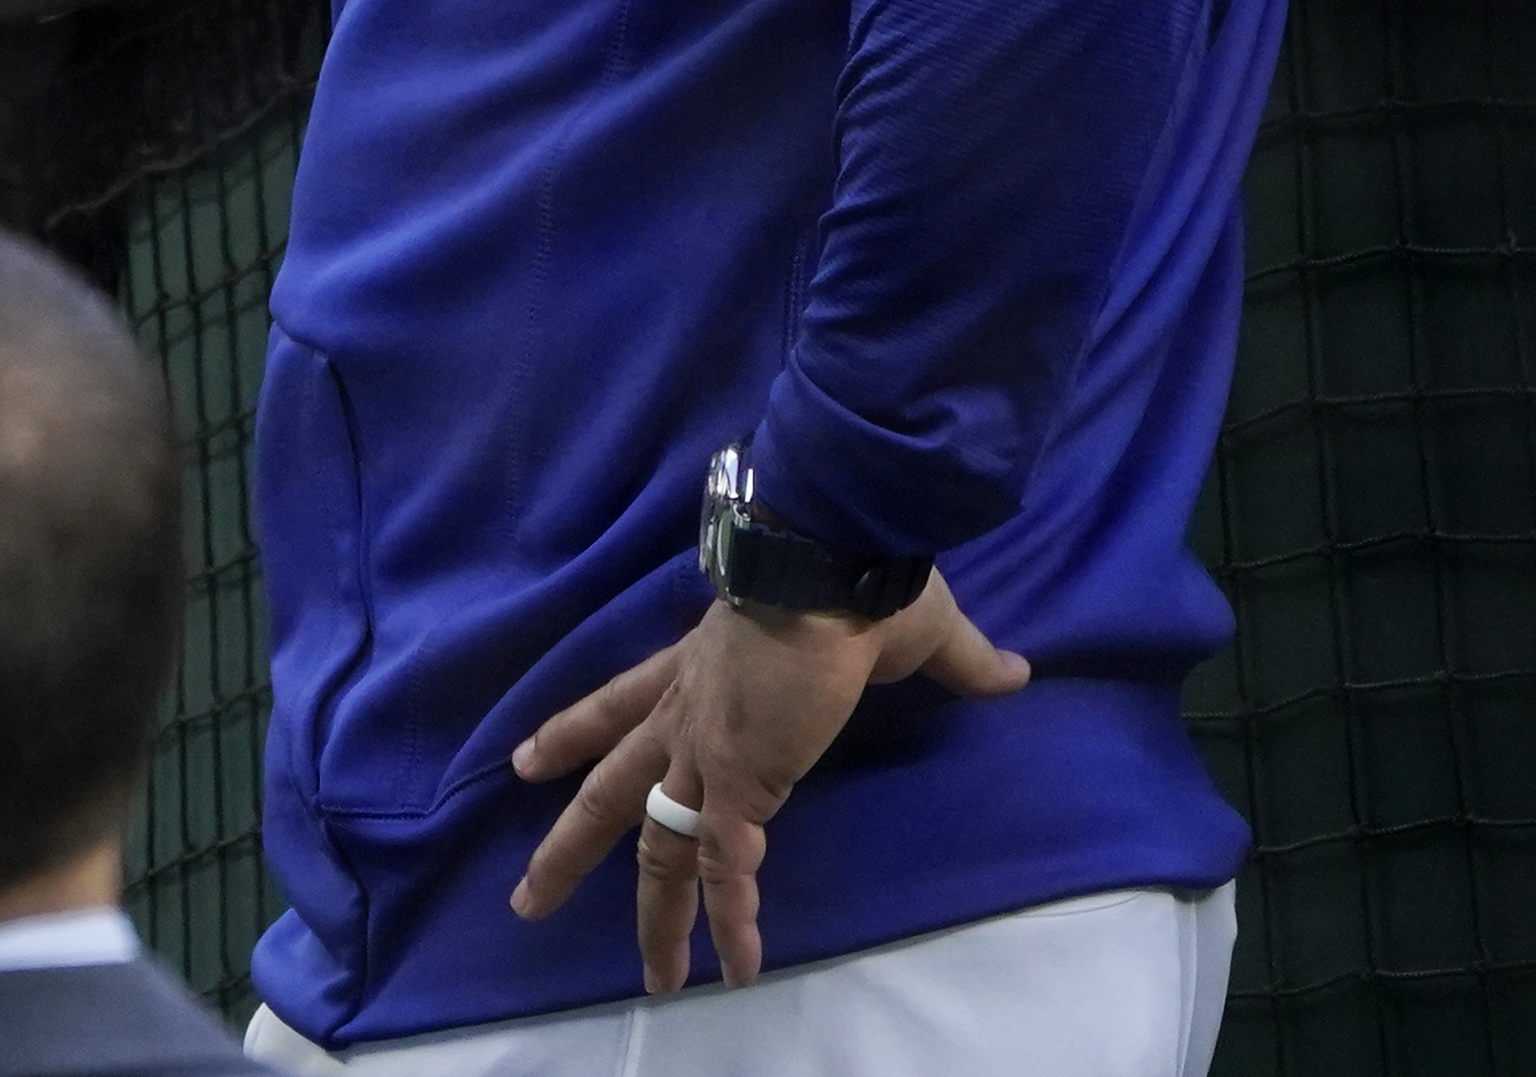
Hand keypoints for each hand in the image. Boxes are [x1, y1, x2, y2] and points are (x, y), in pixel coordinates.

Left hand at [508, 573, 1029, 992]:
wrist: (830, 554)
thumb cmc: (857, 576)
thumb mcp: (906, 624)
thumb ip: (955, 659)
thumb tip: (1009, 670)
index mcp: (698, 667)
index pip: (616, 704)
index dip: (572, 734)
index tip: (526, 762)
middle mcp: (686, 714)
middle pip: (611, 792)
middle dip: (567, 849)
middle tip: (526, 897)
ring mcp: (708, 749)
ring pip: (658, 847)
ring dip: (656, 919)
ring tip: (657, 980)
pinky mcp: (743, 775)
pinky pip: (729, 863)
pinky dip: (733, 914)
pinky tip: (736, 963)